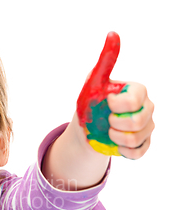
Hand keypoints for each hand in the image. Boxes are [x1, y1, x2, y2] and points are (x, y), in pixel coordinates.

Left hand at [76, 32, 154, 158]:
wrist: (86, 129)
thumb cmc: (91, 102)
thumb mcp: (94, 81)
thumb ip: (106, 60)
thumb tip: (112, 33)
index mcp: (138, 91)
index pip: (136, 99)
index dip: (117, 105)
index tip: (106, 103)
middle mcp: (147, 108)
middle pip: (140, 120)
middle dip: (116, 123)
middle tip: (106, 120)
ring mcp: (146, 127)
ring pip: (137, 138)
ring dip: (116, 138)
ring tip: (108, 132)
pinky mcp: (142, 144)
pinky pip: (138, 152)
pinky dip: (123, 151)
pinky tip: (114, 144)